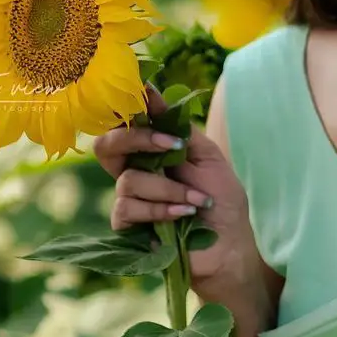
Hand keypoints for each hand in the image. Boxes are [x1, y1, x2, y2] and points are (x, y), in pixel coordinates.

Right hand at [93, 85, 261, 288]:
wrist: (229, 245)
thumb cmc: (222, 201)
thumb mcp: (209, 158)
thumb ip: (181, 129)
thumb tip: (154, 96)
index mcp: (153, 151)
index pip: (128, 123)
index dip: (131, 106)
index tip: (146, 92)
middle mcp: (136, 170)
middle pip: (106, 145)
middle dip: (136, 139)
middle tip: (169, 145)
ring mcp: (130, 198)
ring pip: (127, 180)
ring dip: (169, 189)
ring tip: (197, 202)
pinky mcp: (128, 226)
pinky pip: (128, 208)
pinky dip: (161, 209)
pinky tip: (184, 215)